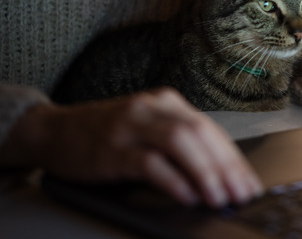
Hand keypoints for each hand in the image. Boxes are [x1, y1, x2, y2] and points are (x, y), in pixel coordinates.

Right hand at [0, 87, 262, 206]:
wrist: (52, 131)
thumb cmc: (104, 136)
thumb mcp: (146, 130)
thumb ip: (178, 146)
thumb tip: (218, 178)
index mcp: (166, 102)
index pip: (210, 130)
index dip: (234, 159)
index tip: (249, 184)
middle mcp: (151, 108)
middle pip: (201, 134)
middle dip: (227, 167)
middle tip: (242, 196)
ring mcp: (130, 126)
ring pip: (180, 142)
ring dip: (205, 173)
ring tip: (219, 198)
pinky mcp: (111, 148)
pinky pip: (149, 162)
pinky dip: (172, 180)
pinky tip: (187, 196)